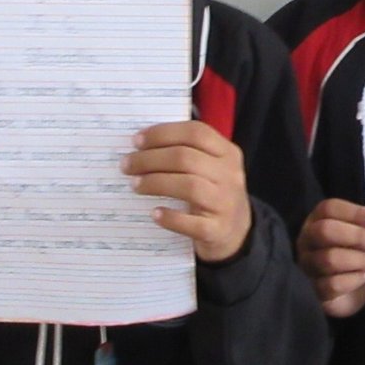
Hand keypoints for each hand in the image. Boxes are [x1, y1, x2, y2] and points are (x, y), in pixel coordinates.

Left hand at [123, 121, 251, 263]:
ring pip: (189, 186)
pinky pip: (191, 223)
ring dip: (156, 183)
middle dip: (150, 159)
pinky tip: (154, 213)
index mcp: (228, 153)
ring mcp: (226, 203)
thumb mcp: (211, 168)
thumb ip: (187, 153)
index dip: (163, 133)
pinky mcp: (218, 230)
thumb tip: (141, 145)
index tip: (136, 140)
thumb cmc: (213, 192)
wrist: (237, 231)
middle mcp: (230, 176)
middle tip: (127, 165)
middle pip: (187, 158)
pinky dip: (170, 217)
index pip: (196, 133)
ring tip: (135, 185)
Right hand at [296, 199, 364, 316]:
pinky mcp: (315, 290)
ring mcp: (308, 266)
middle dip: (356, 235)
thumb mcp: (361, 236)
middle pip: (325, 230)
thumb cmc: (358, 255)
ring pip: (329, 259)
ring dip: (358, 259)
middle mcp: (307, 241)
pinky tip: (364, 277)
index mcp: (317, 220)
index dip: (355, 213)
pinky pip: (333, 284)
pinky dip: (353, 279)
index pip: (329, 208)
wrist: (353, 293)